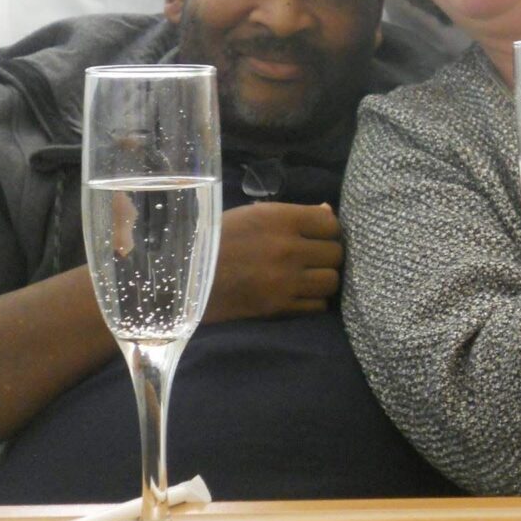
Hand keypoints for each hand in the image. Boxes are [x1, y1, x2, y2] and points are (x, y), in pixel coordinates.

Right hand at [204, 202, 342, 321]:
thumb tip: (329, 213)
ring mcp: (285, 280)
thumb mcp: (254, 215)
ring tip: (310, 276)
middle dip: (328, 255)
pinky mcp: (279, 307)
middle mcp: (288, 249)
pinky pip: (317, 306)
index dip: (329, 230)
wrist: (184, 276)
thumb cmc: (218, 238)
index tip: (319, 235)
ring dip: (324, 279)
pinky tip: (300, 293)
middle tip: (315, 257)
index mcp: (280, 219)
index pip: (331, 224)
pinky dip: (313, 300)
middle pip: (336, 254)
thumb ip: (294, 215)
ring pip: (331, 281)